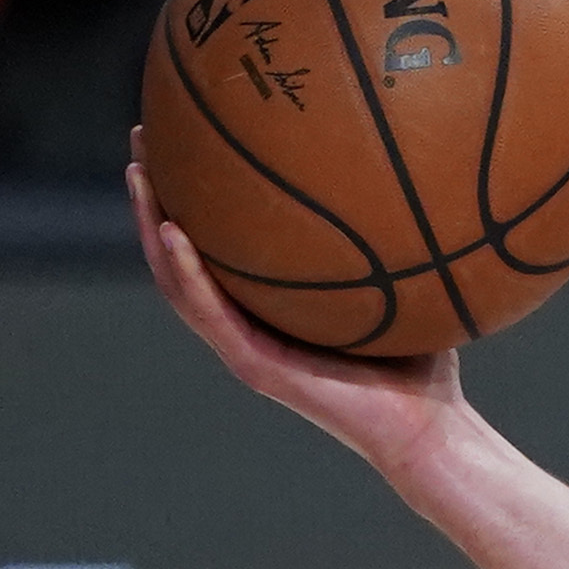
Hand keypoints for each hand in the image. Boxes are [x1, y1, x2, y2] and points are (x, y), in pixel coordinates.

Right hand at [129, 138, 465, 482]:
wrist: (430, 430)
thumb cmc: (423, 368)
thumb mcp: (405, 288)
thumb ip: (397, 241)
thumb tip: (418, 176)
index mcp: (270, 310)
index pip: (215, 247)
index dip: (192, 196)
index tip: (180, 138)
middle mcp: (249, 325)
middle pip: (180, 254)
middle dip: (155, 196)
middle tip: (142, 138)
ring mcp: (246, 348)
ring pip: (177, 282)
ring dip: (152, 225)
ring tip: (139, 173)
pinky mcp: (255, 367)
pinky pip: (210, 314)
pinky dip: (187, 273)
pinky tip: (173, 231)